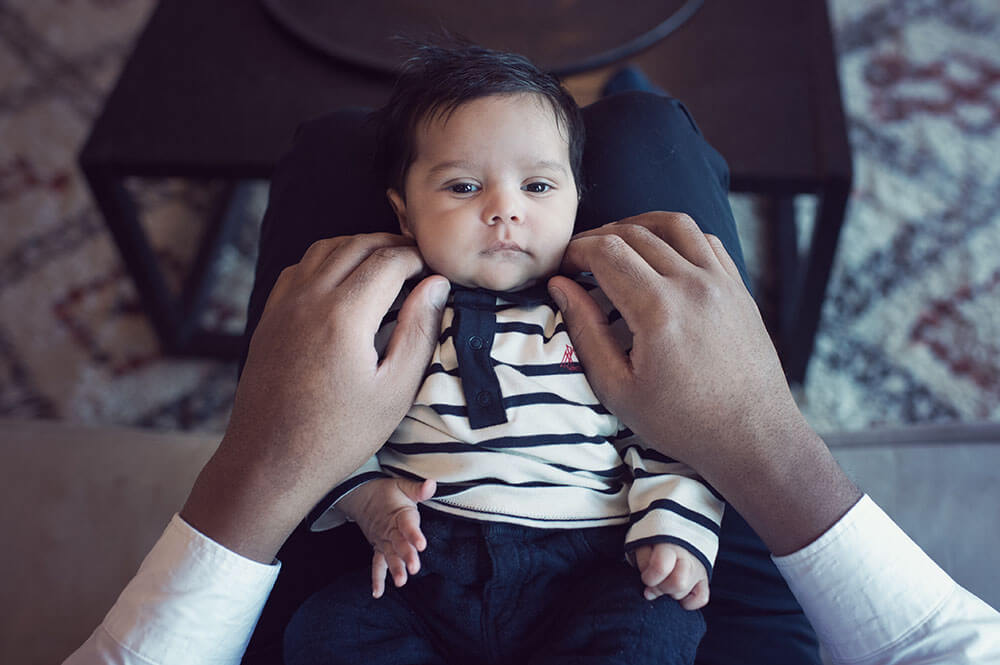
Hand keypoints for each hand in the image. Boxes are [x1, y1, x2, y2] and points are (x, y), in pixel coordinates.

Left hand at [181, 233, 449, 562]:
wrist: (269, 462)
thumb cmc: (339, 436)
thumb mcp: (395, 390)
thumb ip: (419, 332)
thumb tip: (437, 285)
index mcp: (344, 316)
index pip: (388, 260)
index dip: (417, 257)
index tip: (436, 269)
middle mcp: (309, 299)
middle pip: (356, 245)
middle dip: (391, 245)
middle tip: (418, 260)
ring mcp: (283, 305)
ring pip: (325, 249)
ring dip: (358, 247)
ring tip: (386, 264)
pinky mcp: (269, 317)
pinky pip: (299, 268)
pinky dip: (328, 260)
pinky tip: (344, 280)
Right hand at [339, 478, 436, 597]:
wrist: (361, 495)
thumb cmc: (387, 492)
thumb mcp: (403, 485)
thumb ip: (418, 489)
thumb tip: (432, 484)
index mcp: (399, 514)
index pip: (407, 525)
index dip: (414, 535)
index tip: (421, 544)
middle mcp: (390, 530)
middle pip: (399, 544)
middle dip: (406, 556)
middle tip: (414, 567)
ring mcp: (383, 541)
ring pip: (389, 556)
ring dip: (394, 569)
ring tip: (401, 581)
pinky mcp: (378, 548)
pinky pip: (377, 564)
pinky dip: (377, 579)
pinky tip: (378, 593)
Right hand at [548, 212, 859, 554]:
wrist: (752, 438)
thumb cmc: (682, 423)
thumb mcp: (617, 388)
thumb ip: (585, 331)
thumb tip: (561, 287)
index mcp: (658, 309)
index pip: (606, 251)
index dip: (575, 251)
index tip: (562, 267)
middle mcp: (692, 285)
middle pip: (634, 233)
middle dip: (598, 238)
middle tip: (578, 260)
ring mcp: (721, 282)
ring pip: (674, 224)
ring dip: (637, 226)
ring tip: (616, 244)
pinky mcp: (739, 289)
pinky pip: (706, 240)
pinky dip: (676, 236)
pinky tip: (660, 255)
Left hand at [634, 543, 708, 609]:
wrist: (676, 532)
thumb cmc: (655, 542)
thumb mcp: (643, 545)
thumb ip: (643, 563)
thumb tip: (649, 591)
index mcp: (670, 545)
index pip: (661, 568)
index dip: (649, 578)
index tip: (645, 577)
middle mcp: (688, 557)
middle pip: (679, 583)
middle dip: (661, 588)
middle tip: (655, 582)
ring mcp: (699, 569)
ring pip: (686, 592)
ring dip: (671, 592)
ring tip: (666, 581)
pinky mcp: (704, 580)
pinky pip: (701, 599)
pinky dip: (688, 601)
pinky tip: (678, 593)